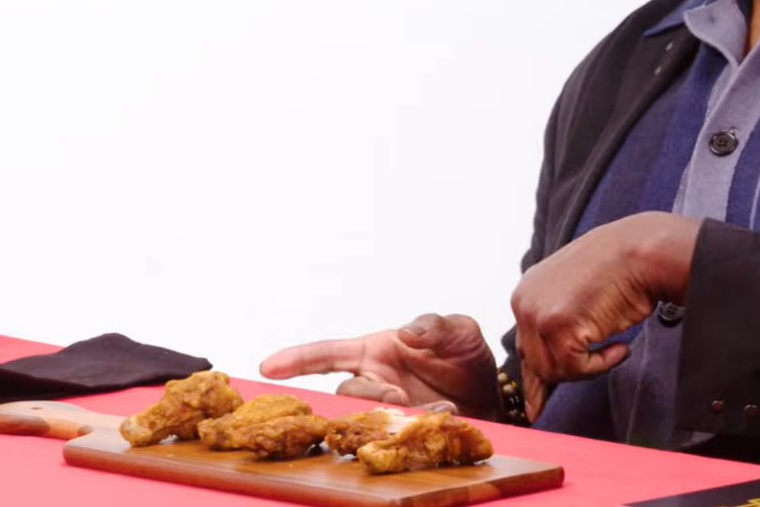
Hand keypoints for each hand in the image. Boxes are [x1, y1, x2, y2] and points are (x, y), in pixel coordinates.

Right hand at [259, 313, 498, 419]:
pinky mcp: (402, 433)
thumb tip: (405, 333)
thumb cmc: (465, 356)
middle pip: (346, 391)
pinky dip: (419, 424)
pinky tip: (446, 413)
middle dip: (367, 394)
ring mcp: (387, 410)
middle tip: (399, 394)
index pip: (328, 354)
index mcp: (376, 351)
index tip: (268, 366)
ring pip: (367, 415)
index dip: (297, 358)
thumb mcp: (459, 331)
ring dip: (393, 413)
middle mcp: (374, 381)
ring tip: (434, 405)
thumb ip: (434, 326)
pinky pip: (394, 434)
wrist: (491, 395)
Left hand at [510, 211, 699, 418]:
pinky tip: (620, 347)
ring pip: (553, 371)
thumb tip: (546, 373)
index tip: (540, 400)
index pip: (525, 345)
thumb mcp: (578, 295)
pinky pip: (575, 368)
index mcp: (527, 292)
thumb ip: (559, 323)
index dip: (541, 370)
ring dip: (588, 367)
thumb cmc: (620, 267)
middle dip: (566, 370)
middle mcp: (525, 302)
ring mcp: (538, 314)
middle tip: (596, 365)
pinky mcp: (557, 327)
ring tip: (613, 347)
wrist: (642, 251)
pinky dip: (601, 364)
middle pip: (535, 362)